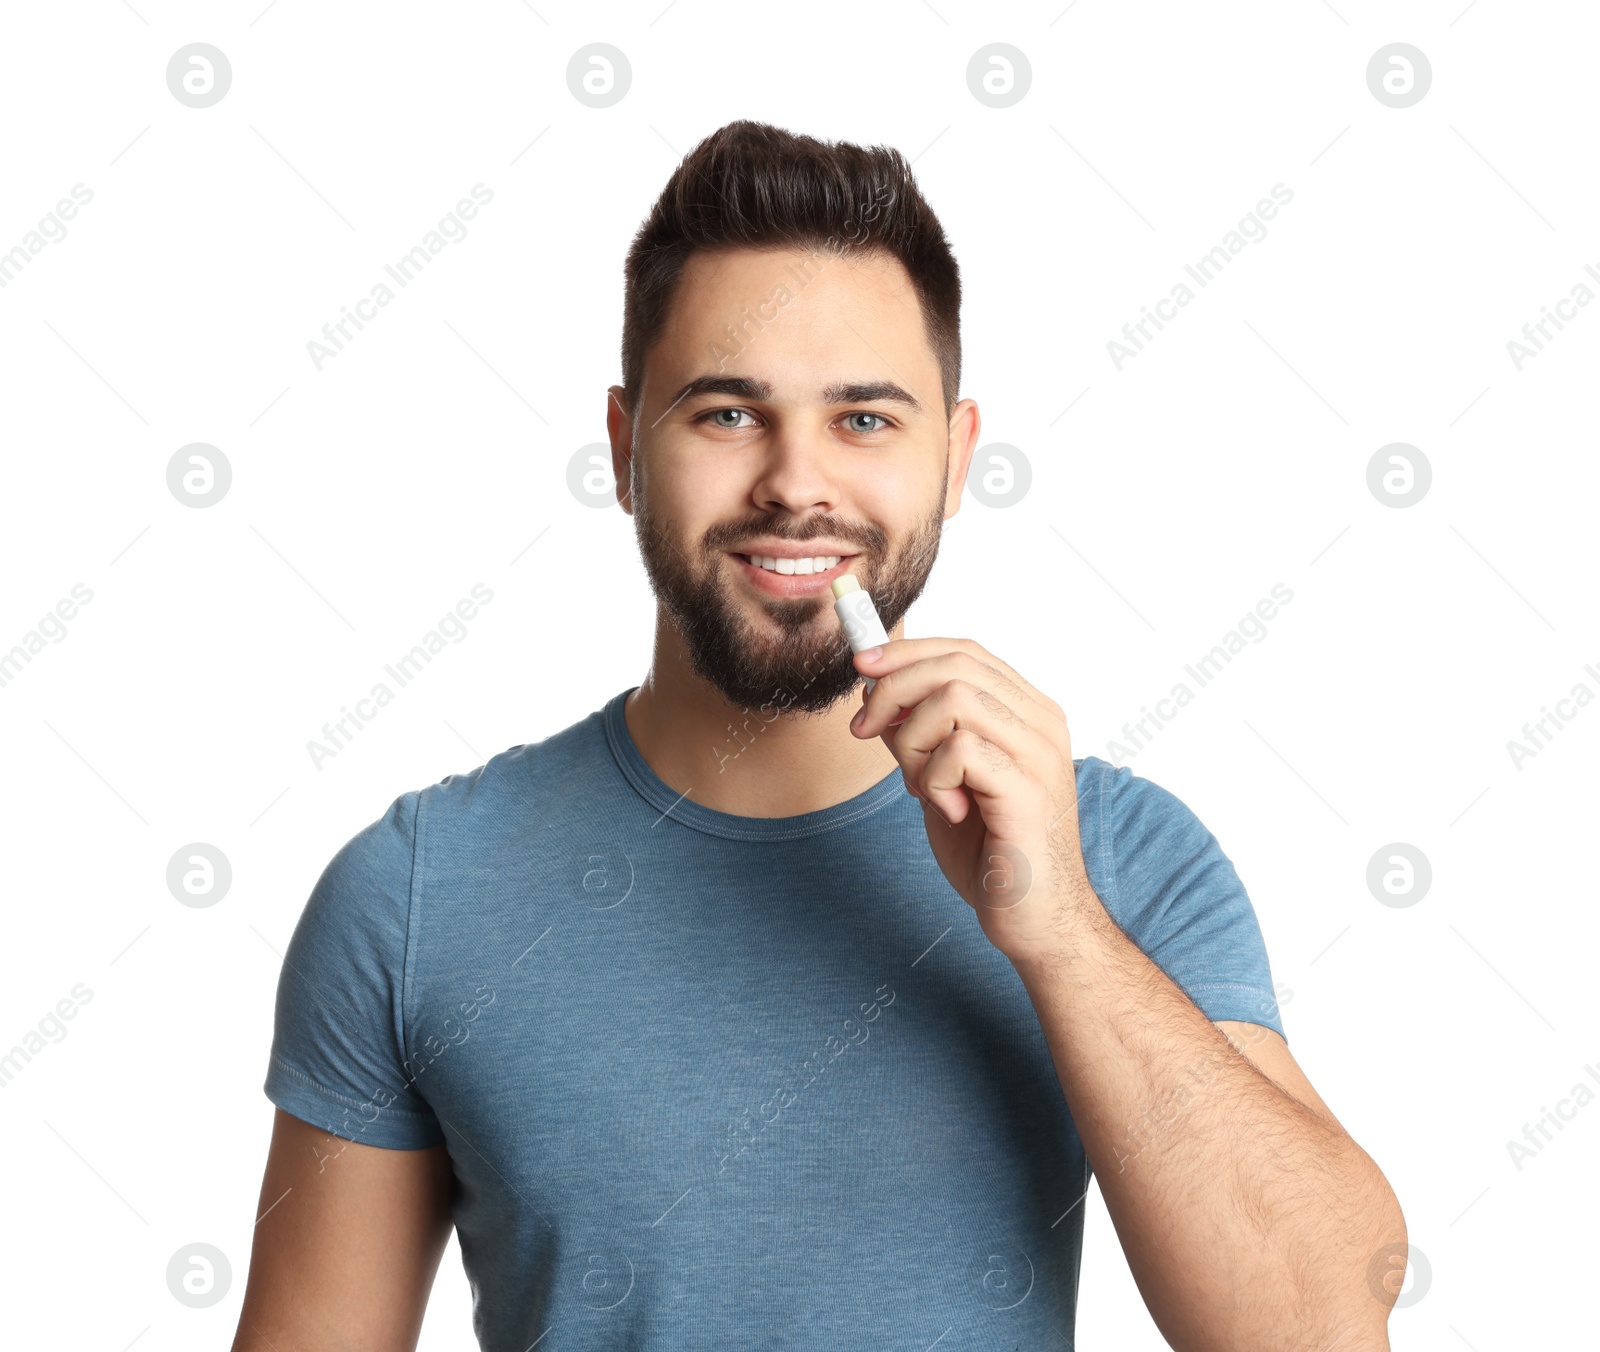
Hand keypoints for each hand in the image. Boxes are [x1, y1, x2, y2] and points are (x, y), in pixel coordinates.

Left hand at [849, 637, 1098, 966]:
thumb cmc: (991, 852)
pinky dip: (933, 776)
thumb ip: (920, 736)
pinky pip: (960, 749)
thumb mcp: (942, 780)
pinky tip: (946, 809)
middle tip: (865, 729)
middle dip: (893, 689)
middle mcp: (1042, 724)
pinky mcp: (1028, 790)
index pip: (965, 651)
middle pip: (956, 664)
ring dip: (913, 739)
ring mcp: (1040, 755)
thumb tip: (876, 693)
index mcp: (1028, 714)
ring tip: (921, 786)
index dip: (907, 652)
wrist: (1035, 919)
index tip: (862, 668)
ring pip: (954, 699)